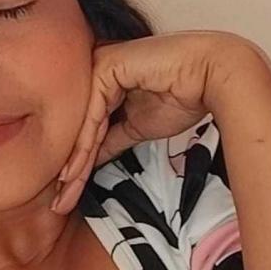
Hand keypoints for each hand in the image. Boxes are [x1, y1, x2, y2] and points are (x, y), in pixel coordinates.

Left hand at [50, 30, 260, 213]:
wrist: (211, 76)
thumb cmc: (182, 96)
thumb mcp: (137, 128)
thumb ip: (112, 141)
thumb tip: (93, 161)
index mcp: (103, 84)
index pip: (86, 130)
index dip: (78, 164)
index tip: (68, 194)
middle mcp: (96, 74)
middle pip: (80, 128)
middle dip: (71, 169)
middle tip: (59, 202)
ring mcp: (98, 68)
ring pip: (82, 125)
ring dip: (74, 163)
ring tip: (65, 193)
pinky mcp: (105, 67)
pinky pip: (91, 115)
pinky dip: (84, 146)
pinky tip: (73, 172)